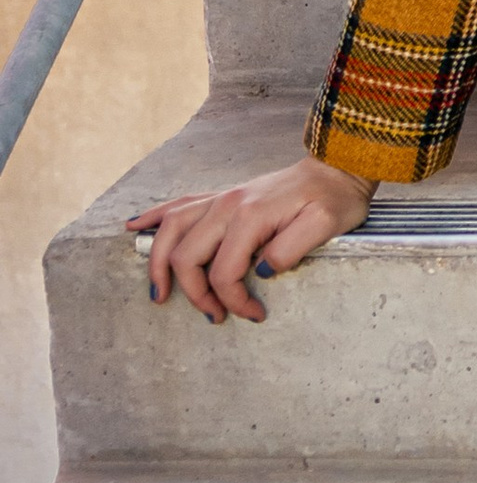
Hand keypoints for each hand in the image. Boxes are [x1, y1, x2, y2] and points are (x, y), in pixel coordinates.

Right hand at [125, 155, 375, 322]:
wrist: (334, 166)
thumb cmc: (335, 198)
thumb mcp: (326, 225)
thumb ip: (291, 248)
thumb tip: (260, 271)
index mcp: (250, 215)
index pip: (224, 270)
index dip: (233, 300)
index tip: (254, 314)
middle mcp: (227, 204)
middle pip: (186, 254)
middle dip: (192, 292)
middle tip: (213, 316)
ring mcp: (221, 198)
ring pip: (172, 229)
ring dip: (159, 262)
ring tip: (159, 293)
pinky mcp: (222, 197)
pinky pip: (179, 205)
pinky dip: (154, 217)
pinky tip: (135, 227)